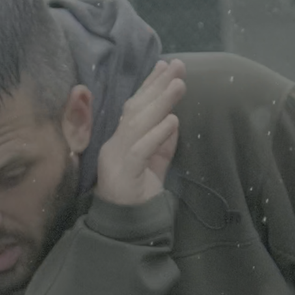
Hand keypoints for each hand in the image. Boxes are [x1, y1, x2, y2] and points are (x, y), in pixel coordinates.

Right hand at [93, 59, 185, 206]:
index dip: (150, 85)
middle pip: (136, 108)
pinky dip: (157, 135)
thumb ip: (163, 144)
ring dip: (160, 102)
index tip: (165, 65)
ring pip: (138, 124)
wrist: (123, 229)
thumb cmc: (138, 196)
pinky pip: (140, 150)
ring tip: (179, 84)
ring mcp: (116, 157)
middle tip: (177, 66)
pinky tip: (172, 121)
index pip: (135, 106)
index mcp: (122, 140)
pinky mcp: (123, 173)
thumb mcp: (155, 165)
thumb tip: (174, 119)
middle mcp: (115, 143)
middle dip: (157, 85)